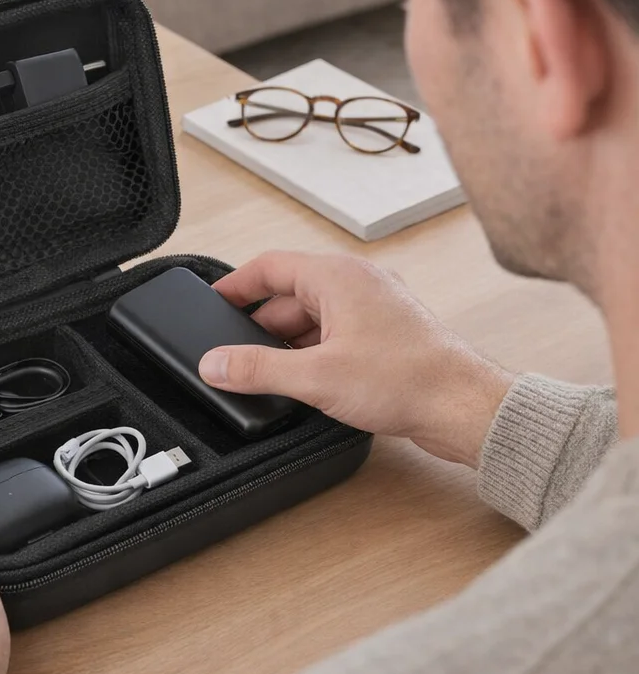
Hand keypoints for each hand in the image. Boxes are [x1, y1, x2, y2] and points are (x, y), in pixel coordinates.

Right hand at [198, 252, 513, 466]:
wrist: (463, 407)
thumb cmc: (408, 379)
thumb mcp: (315, 377)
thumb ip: (257, 369)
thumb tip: (215, 364)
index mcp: (337, 276)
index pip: (269, 266)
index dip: (234, 285)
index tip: (210, 303)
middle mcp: (356, 284)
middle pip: (288, 296)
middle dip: (259, 328)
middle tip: (235, 358)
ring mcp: (372, 309)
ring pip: (312, 319)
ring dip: (287, 345)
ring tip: (272, 378)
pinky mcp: (384, 336)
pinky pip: (333, 335)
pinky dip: (312, 354)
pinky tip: (305, 384)